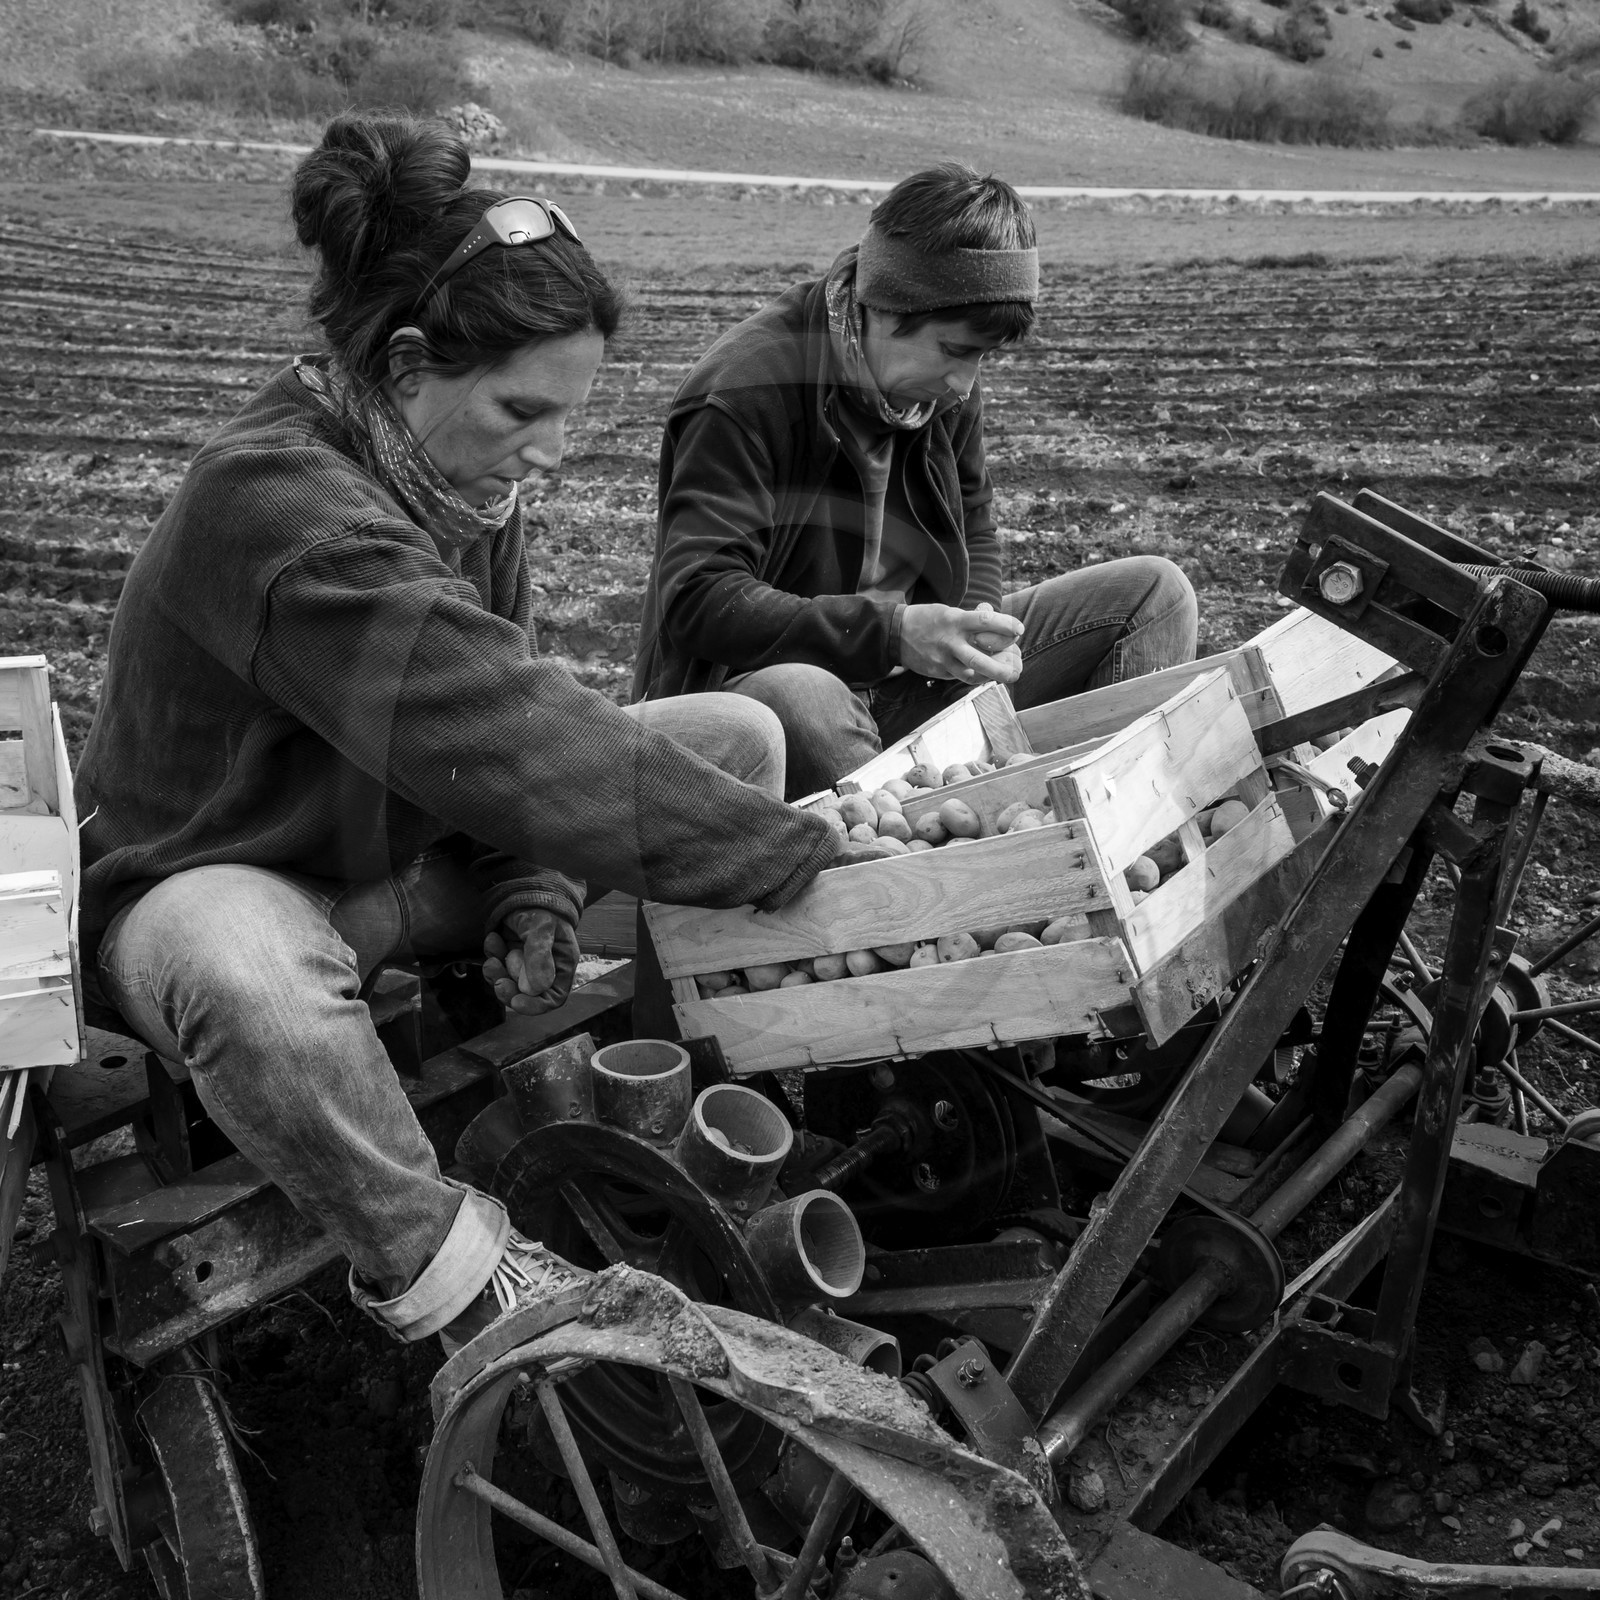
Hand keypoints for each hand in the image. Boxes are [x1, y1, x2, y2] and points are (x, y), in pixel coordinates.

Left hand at [483, 908, 579, 1015]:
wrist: (525, 886)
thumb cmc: (542, 905)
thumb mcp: (542, 927)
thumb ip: (539, 955)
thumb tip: (537, 988)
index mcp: (561, 964)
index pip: (553, 997)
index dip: (535, 1005)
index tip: (516, 1001)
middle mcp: (544, 968)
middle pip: (526, 994)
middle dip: (509, 990)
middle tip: (498, 981)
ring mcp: (524, 963)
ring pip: (508, 982)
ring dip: (497, 973)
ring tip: (493, 956)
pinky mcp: (508, 955)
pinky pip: (497, 967)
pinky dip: (492, 956)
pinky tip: (493, 938)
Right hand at [899, 603, 1023, 684]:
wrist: (896, 633)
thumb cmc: (929, 619)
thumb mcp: (950, 611)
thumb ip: (972, 617)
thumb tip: (996, 619)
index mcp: (955, 620)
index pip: (986, 621)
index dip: (1006, 625)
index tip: (1019, 629)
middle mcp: (950, 641)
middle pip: (981, 658)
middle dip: (1003, 665)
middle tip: (1018, 666)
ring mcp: (944, 660)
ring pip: (972, 674)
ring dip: (993, 676)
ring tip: (1008, 675)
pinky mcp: (939, 672)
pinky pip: (962, 677)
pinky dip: (978, 677)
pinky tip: (988, 675)